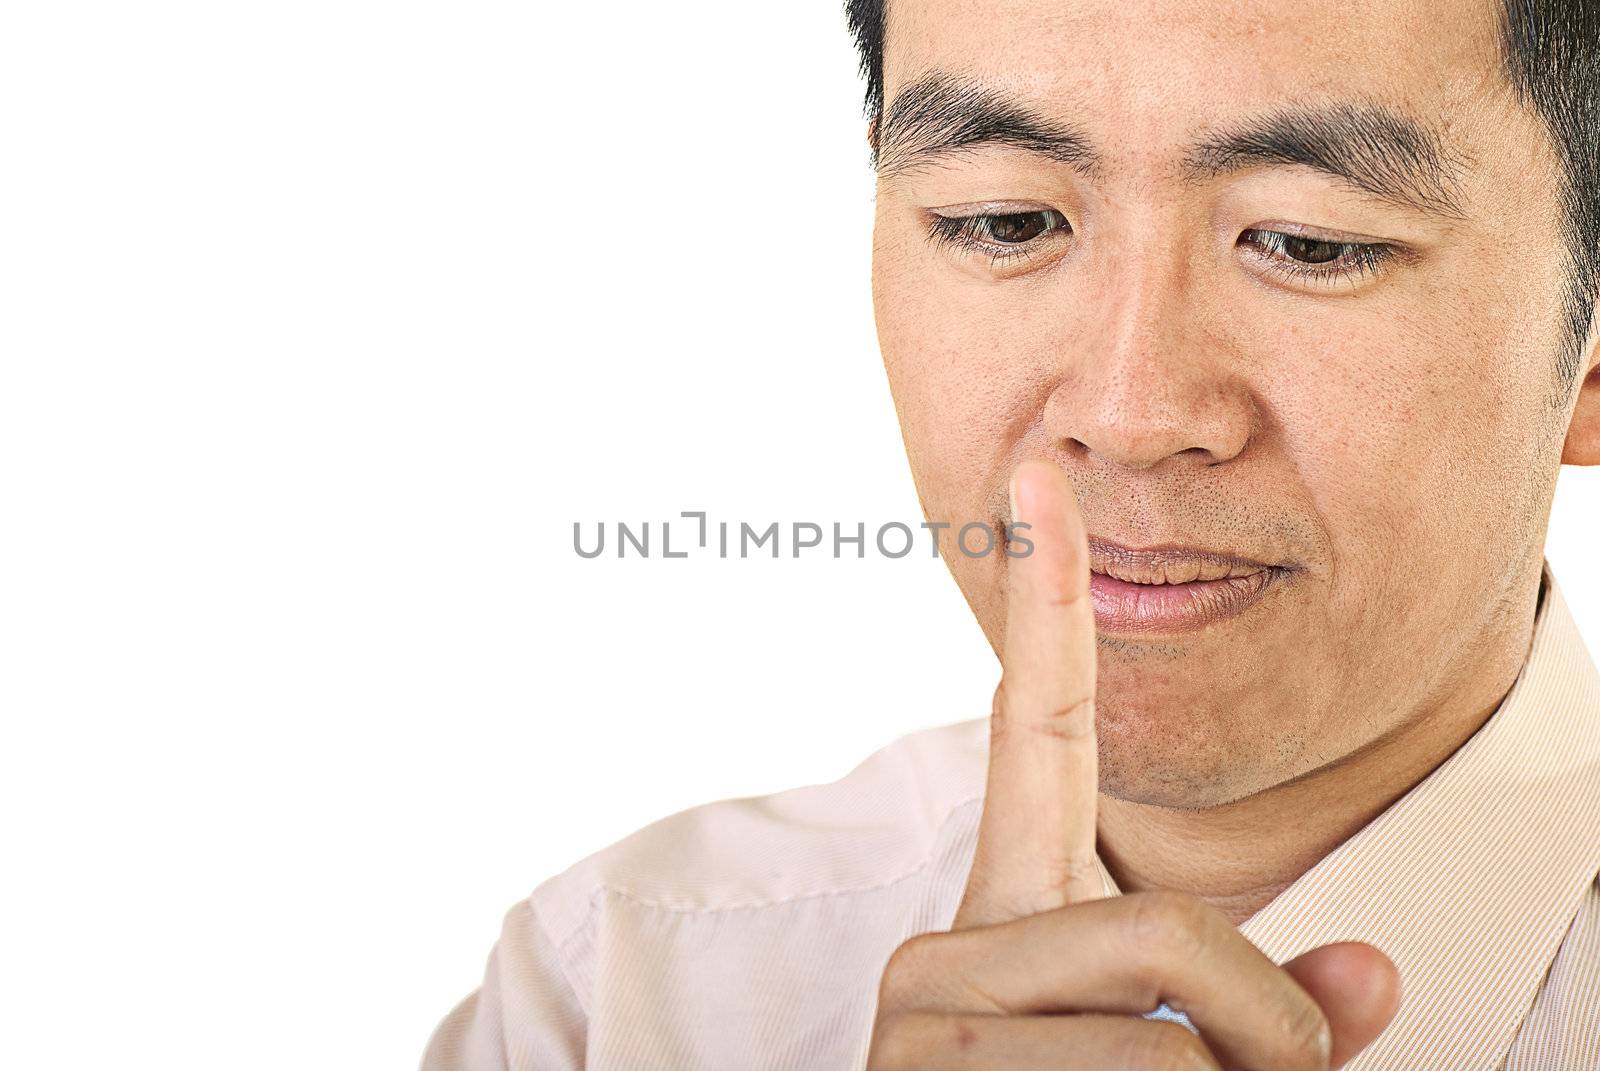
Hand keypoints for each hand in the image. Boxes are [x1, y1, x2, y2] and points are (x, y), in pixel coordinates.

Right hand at [865, 460, 1400, 1068]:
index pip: (1034, 726)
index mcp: (1012, 907)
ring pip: (1163, 1033)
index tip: (1042, 476)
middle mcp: (951, 945)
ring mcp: (925, 1017)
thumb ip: (1266, 1005)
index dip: (1044, 598)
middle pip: (1166, 928)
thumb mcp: (1195, 1065)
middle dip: (1267, 1029)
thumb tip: (1370, 975)